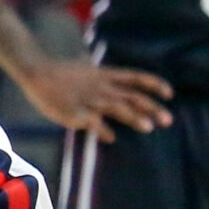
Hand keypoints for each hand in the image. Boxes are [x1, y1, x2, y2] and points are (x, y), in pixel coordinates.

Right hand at [17, 57, 173, 141]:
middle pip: (132, 96)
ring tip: (148, 128)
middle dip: (152, 108)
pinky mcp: (75, 111)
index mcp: (105, 75)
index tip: (170, 94)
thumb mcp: (86, 69)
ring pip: (117, 107)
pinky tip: (110, 138)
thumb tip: (114, 81)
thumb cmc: (61, 73)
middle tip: (168, 120)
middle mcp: (102, 87)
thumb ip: (101, 77)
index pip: (135, 78)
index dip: (154, 85)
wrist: (37, 73)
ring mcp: (90, 99)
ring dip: (134, 118)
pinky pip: (92, 122)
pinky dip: (102, 130)